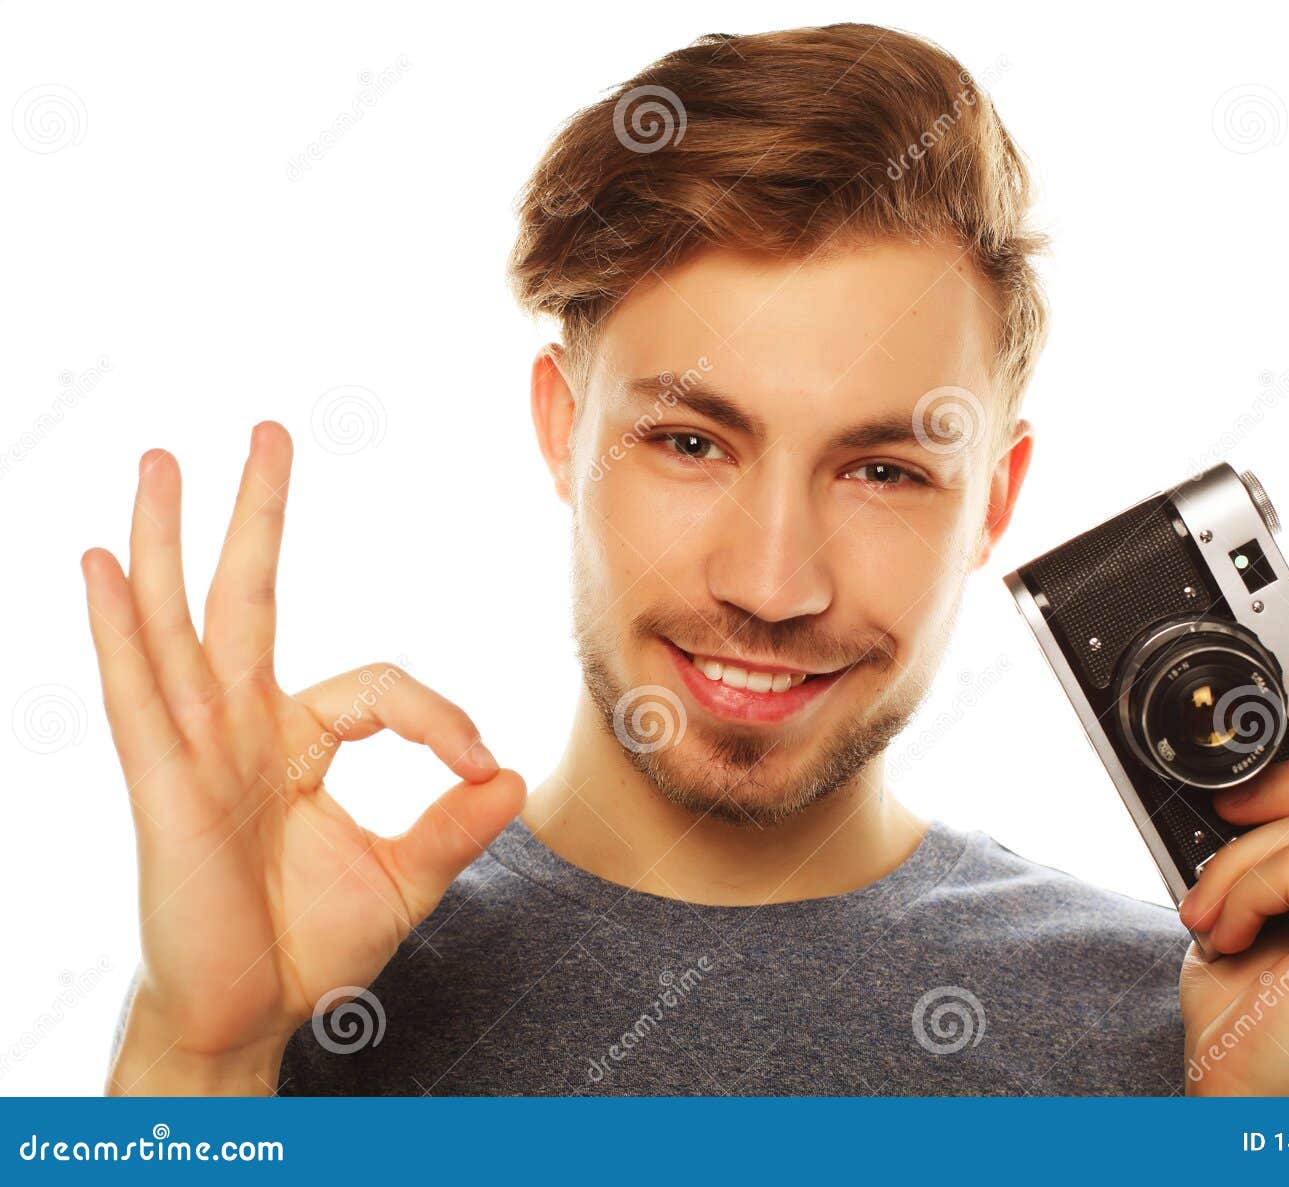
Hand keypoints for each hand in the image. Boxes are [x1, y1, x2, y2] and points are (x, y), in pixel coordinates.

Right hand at [85, 422, 525, 1092]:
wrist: (248, 1022)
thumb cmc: (306, 950)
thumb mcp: (402, 880)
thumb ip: (453, 827)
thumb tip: (509, 777)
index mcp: (293, 746)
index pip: (377, 689)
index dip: (438, 715)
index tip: (479, 765)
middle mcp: (237, 732)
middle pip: (246, 600)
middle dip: (256, 515)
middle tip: (267, 429)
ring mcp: (193, 752)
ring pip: (178, 624)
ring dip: (170, 540)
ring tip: (162, 459)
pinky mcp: (162, 787)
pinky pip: (137, 694)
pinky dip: (117, 627)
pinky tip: (101, 563)